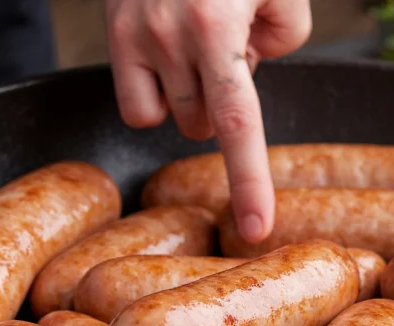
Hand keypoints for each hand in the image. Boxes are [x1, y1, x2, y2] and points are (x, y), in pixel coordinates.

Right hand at [106, 0, 311, 242]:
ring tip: (200, 45)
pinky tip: (170, 59)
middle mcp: (170, 37)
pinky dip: (157, 96)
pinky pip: (137, 107)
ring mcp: (135, 36)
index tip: (253, 228)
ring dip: (194, 96)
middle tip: (231, 52)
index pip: (238, 124)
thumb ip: (280, 36)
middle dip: (224, 103)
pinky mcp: (113, 34)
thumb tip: (247, 71)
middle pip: (205, 125)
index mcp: (218, 28)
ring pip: (173, 118)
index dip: (248, 183)